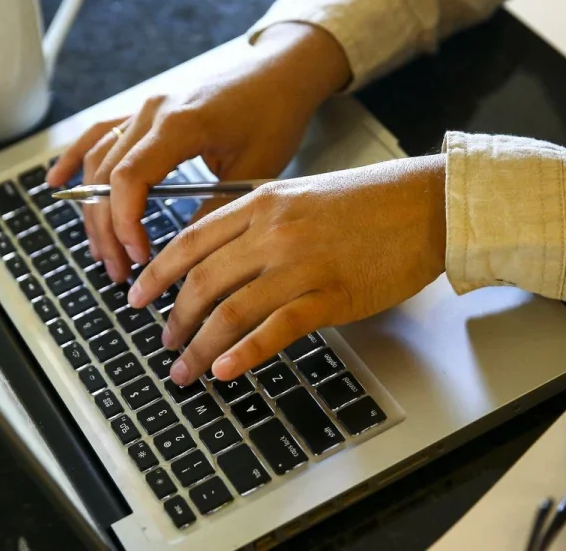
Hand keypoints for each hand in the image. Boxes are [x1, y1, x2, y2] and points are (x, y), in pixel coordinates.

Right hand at [45, 23, 350, 281]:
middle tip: (119, 270)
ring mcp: (145, 109)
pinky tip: (56, 183)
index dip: (125, 223)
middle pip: (107, 176)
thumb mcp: (256, 169)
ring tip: (103, 251)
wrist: (281, 72)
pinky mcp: (146, 111)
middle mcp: (153, 112)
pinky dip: (75, 159)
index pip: (130, 179)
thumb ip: (215, 209)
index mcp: (179, 124)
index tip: (138, 257)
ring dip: (95, 209)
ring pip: (99, 161)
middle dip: (107, 229)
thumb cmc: (275, 114)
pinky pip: (100, 134)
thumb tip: (185, 254)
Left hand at [127, 154, 447, 385]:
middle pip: (203, 280)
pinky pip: (276, 329)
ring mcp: (302, 264)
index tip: (138, 295)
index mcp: (263, 202)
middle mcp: (274, 232)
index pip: (192, 241)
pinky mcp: (331, 295)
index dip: (157, 273)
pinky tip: (226, 370)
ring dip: (200, 346)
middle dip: (175, 318)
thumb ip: (260, 221)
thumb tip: (222, 259)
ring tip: (186, 369)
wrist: (427, 205)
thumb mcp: (302, 195)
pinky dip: (245, 353)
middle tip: (163, 342)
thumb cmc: (371, 201)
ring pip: (231, 310)